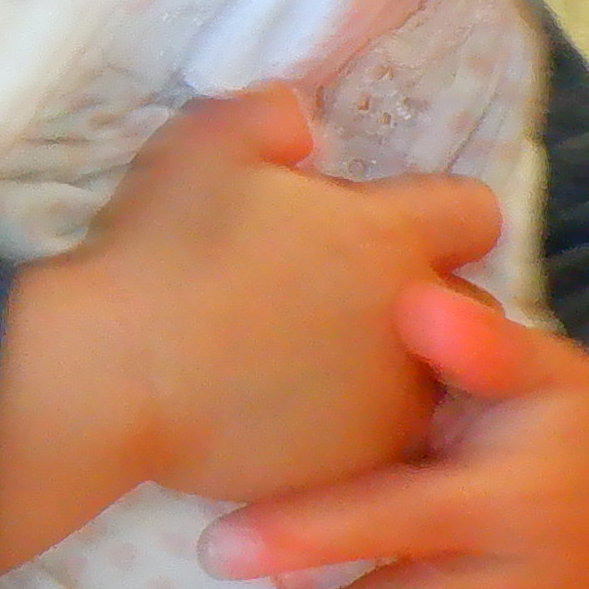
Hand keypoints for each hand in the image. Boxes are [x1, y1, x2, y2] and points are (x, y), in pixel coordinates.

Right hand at [0, 98, 496, 569]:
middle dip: (425, 301)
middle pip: (468, 307)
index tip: (390, 224)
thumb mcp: (203, 145)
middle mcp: (412, 323)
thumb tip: (302, 120)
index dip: (439, 214)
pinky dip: (349, 437)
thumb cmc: (159, 252)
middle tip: (350, 304)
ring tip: (323, 372)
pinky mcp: (352, 472)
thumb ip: (269, 117)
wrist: (113, 375)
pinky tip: (291, 423)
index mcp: (388, 236)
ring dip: (394, 373)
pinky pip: (378, 452)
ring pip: (430, 386)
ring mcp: (387, 406)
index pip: (475, 213)